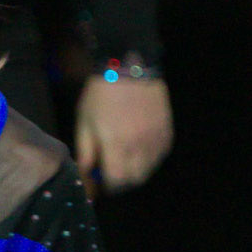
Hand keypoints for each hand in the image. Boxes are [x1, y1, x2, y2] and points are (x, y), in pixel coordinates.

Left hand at [75, 75, 172, 192]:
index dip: (108, 185)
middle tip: (113, 171)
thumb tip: (86, 174)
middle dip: (122, 181)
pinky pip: (160, 156)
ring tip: (126, 158)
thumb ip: (86, 151)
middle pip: (135, 179)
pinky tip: (140, 148)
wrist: (129, 67)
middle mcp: (139, 145)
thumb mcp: (85, 121)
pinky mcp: (166, 132)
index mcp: (116, 144)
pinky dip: (150, 159)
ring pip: (149, 169)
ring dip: (136, 170)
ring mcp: (155, 139)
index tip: (102, 181)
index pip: (117, 180)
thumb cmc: (101, 93)